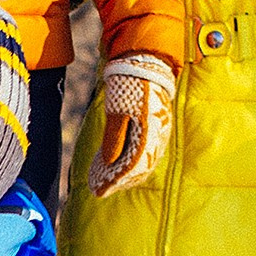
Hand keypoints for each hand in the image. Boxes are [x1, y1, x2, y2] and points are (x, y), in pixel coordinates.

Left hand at [89, 53, 176, 196]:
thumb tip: (109, 161)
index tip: (98, 190)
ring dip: (124, 174)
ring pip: (141, 162)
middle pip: (138, 169)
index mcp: (148, 134)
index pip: (133, 168)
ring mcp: (158, 134)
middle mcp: (157, 138)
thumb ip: (114, 135)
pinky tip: (114, 164)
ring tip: (104, 179)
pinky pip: (143, 153)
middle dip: (118, 181)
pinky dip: (129, 162)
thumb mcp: (117, 110)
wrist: (144, 65)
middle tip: (98, 188)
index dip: (115, 181)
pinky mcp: (154, 130)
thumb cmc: (129, 86)